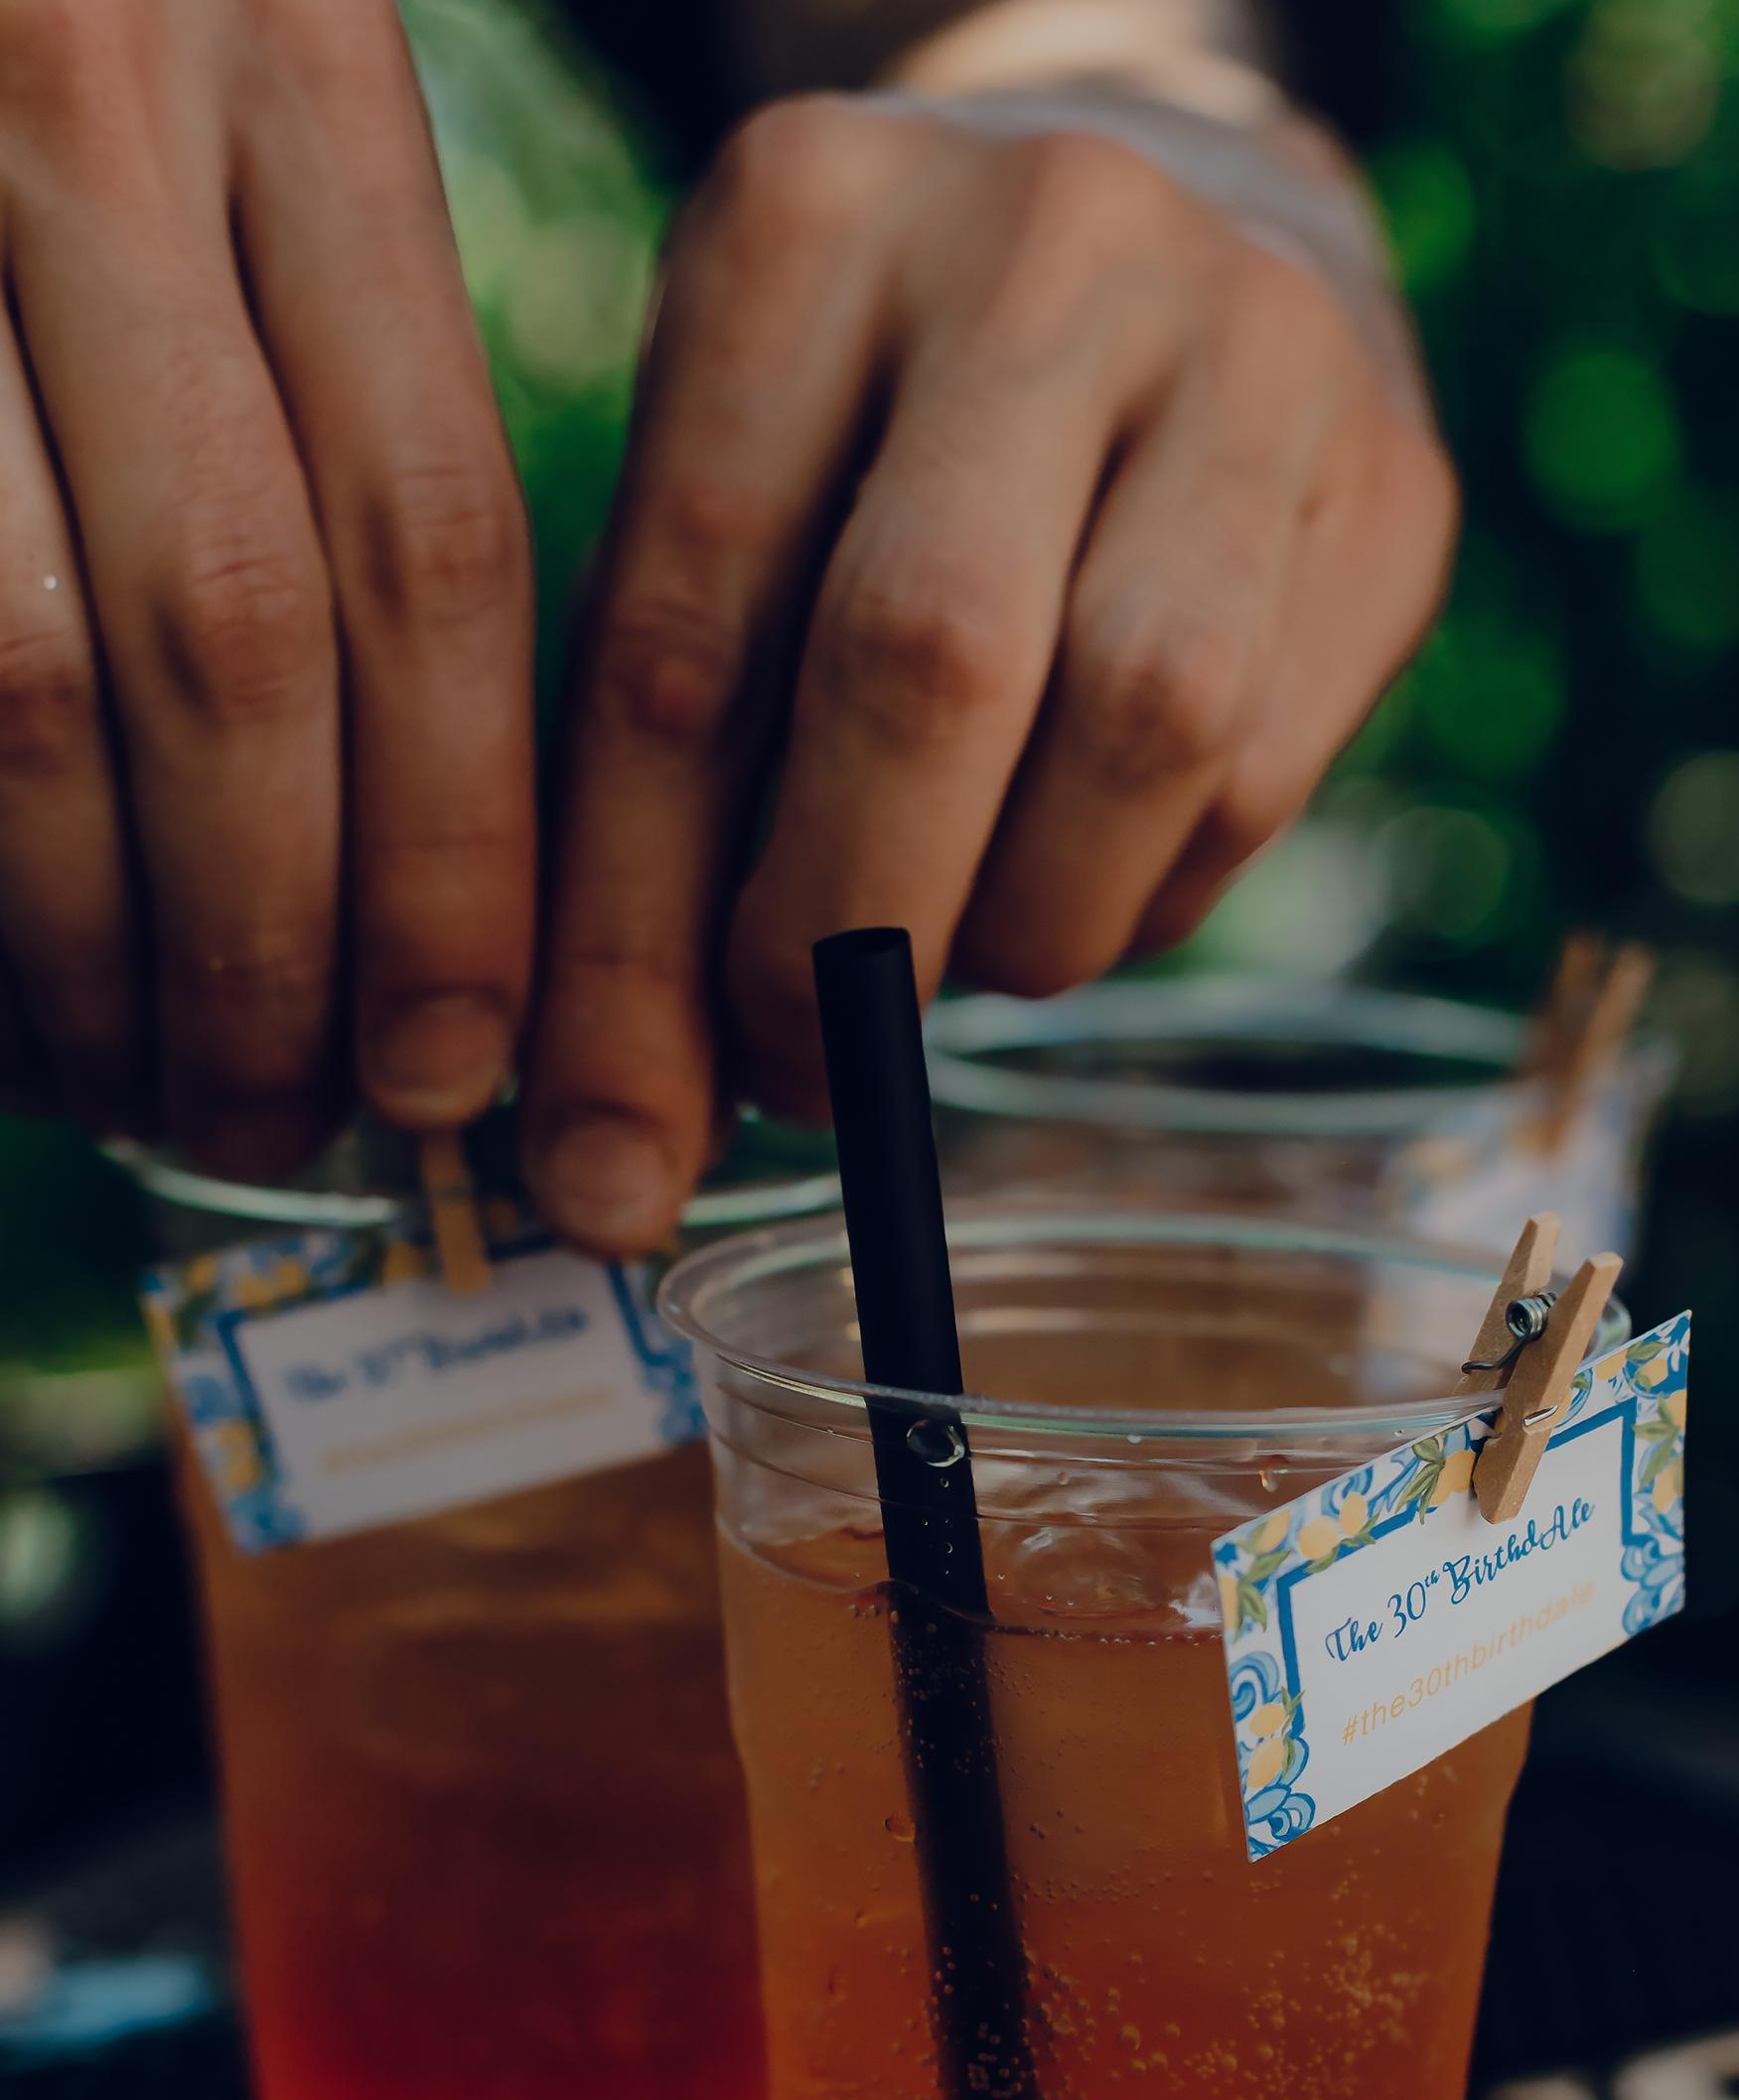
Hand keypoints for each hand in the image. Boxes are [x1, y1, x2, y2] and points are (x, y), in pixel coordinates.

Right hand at [0, 0, 532, 1178]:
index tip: (456, 1051)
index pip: (429, 539)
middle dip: (273, 939)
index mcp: (298, 68)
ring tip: (129, 1080)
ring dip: (90, 940)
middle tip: (282, 1115)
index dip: (454, 847)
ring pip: (24, 681)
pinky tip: (7, 990)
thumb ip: (335, 395)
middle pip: (238, 636)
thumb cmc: (72, 36)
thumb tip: (413, 834)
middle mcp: (94, 99)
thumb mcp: (242, 121)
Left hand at [525, 92, 1454, 1251]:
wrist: (1181, 227)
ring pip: (1142, 727)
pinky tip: (1077, 876)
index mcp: (809, 221)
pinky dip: (1140, 898)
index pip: (685, 628)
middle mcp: (1047, 241)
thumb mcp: (730, 510)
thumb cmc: (884, 428)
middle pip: (931, 659)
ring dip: (1018, 929)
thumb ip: (664, 778)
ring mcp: (1257, 345)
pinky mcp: (1399, 484)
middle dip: (843, 933)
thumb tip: (621, 1145)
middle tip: (801, 1070)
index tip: (609, 1142)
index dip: (633, 930)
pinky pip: (1262, 779)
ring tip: (952, 956)